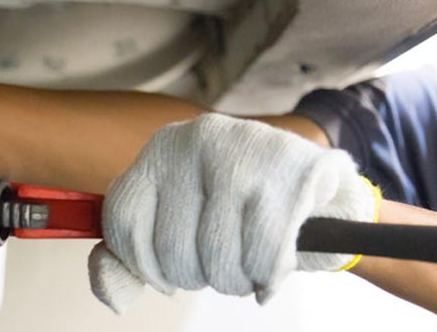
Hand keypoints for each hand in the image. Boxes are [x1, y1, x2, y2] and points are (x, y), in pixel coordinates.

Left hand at [88, 114, 379, 311]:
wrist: (322, 189)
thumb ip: (131, 261)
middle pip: (171, 248)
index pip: (124, 220)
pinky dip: (267, 276)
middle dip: (197, 275)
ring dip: (235, 280)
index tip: (165, 276)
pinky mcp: (292, 171)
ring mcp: (244, 151)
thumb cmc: (239, 213)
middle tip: (220, 263)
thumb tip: (114, 296)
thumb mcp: (177, 225)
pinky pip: (262, 257)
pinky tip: (272, 267)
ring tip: (247, 264)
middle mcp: (196, 140)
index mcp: (162, 148)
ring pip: (217, 257)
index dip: (143, 264)